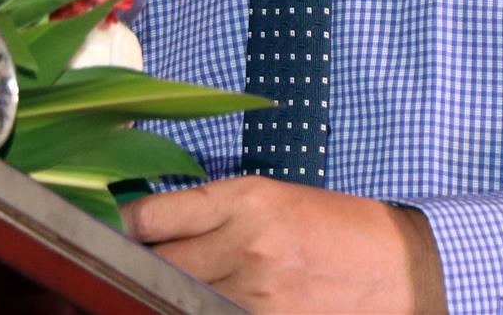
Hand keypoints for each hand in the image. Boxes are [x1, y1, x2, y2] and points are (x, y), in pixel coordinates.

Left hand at [122, 176, 445, 313]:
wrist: (402, 267)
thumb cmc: (337, 228)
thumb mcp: (274, 201)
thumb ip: (216, 216)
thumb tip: (155, 233)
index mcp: (245, 198)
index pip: (154, 216)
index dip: (118, 230)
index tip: (99, 235)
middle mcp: (246, 242)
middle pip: (156, 263)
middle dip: (130, 269)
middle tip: (108, 270)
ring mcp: (256, 292)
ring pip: (177, 298)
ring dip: (159, 295)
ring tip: (149, 290)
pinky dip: (194, 311)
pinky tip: (189, 305)